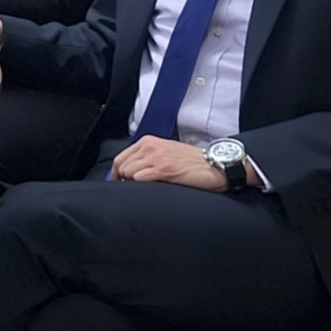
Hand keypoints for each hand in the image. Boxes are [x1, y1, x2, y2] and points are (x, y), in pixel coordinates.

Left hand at [110, 136, 225, 190]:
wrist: (214, 165)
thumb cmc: (191, 161)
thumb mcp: (165, 151)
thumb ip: (147, 157)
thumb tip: (129, 170)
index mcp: (148, 141)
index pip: (120, 157)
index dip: (116, 173)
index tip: (119, 183)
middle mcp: (150, 146)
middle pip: (121, 165)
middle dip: (123, 179)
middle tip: (132, 188)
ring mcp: (156, 157)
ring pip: (128, 172)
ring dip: (132, 183)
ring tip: (144, 188)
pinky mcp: (164, 169)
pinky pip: (139, 178)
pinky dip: (140, 185)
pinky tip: (150, 188)